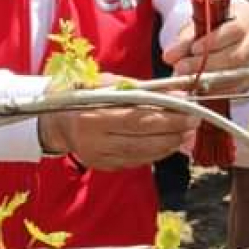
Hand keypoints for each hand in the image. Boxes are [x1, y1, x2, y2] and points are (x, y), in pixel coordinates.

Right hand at [38, 100, 199, 170]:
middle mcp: (93, 141)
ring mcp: (98, 157)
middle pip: (144, 140)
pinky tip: (169, 142)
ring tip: (187, 133)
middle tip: (194, 122)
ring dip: (170, 144)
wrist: (53, 120)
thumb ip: (141, 89)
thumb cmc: (82, 94)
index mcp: (91, 116)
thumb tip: (176, 93)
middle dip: (174, 131)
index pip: (139, 119)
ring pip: (143, 154)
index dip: (168, 117)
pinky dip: (156, 152)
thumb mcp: (105, 83)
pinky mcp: (103, 166)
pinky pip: (136, 161)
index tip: (189, 110)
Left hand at [164, 0, 248, 93]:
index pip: (235, 30)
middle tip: (181, 69)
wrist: (237, 34)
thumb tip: (169, 56)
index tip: (193, 49)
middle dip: (206, 65)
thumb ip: (185, 40)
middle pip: (236, 56)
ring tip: (185, 81)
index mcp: (246, 18)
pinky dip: (216, 91)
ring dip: (208, 81)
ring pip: (236, 76)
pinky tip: (199, 89)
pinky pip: (236, 89)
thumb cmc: (217, 26)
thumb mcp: (201, 25)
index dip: (214, 41)